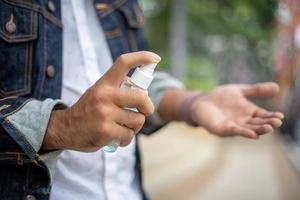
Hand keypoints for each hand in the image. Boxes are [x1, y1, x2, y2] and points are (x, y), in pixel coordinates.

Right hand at [43, 51, 160, 151]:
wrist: (64, 129)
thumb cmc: (87, 110)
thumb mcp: (98, 93)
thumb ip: (116, 90)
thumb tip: (142, 91)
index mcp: (103, 84)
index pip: (123, 63)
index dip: (142, 57)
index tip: (155, 58)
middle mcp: (104, 96)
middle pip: (141, 97)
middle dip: (148, 107)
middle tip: (145, 111)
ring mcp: (104, 114)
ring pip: (137, 120)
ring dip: (134, 127)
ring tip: (123, 127)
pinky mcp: (105, 131)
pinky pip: (129, 135)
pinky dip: (126, 139)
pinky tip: (116, 138)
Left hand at [190, 83, 283, 138]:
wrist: (201, 101)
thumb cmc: (220, 97)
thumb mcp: (239, 91)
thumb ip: (256, 90)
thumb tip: (277, 87)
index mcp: (249, 112)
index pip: (263, 116)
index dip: (272, 116)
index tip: (280, 116)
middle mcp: (243, 121)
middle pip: (258, 124)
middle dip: (268, 124)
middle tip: (277, 122)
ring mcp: (234, 126)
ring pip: (249, 130)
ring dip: (259, 130)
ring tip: (268, 128)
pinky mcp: (223, 130)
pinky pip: (234, 132)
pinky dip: (244, 133)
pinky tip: (252, 134)